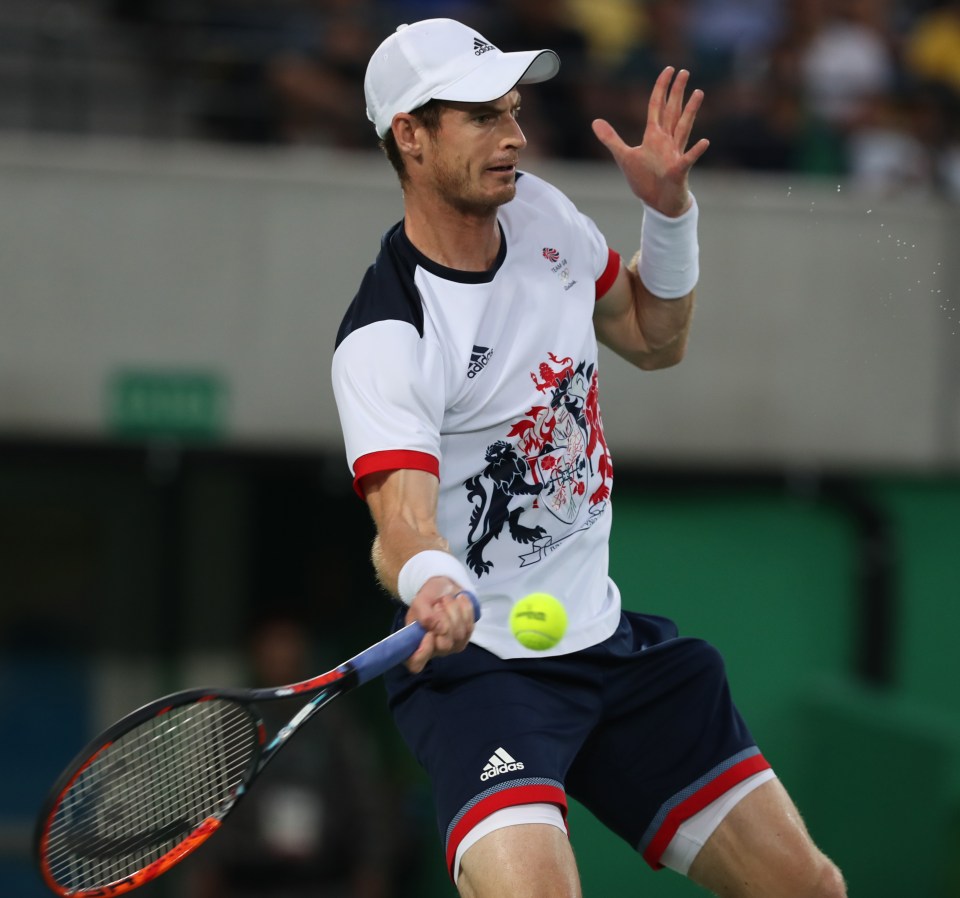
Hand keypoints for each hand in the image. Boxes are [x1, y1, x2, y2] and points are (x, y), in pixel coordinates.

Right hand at [405, 577, 475, 672]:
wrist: (443, 589)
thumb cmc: (428, 598)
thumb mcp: (420, 602)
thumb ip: (425, 615)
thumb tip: (438, 629)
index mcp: (417, 644)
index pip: (415, 663)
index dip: (423, 652)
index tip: (428, 633)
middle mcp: (435, 649)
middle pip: (444, 645)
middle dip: (444, 620)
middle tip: (437, 604)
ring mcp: (452, 645)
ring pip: (459, 634)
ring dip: (453, 611)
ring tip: (446, 599)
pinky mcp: (466, 636)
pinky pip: (470, 626)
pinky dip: (465, 609)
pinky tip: (459, 600)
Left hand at [592, 66, 708, 217]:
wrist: (658, 203)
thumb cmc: (645, 179)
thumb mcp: (623, 156)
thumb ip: (611, 138)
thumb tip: (595, 122)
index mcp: (653, 136)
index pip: (657, 106)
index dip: (661, 88)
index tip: (668, 69)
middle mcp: (666, 141)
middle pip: (672, 111)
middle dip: (677, 92)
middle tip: (685, 71)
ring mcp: (674, 154)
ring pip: (683, 128)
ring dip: (691, 111)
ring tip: (699, 92)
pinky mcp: (679, 170)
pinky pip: (688, 159)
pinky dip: (695, 152)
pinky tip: (704, 142)